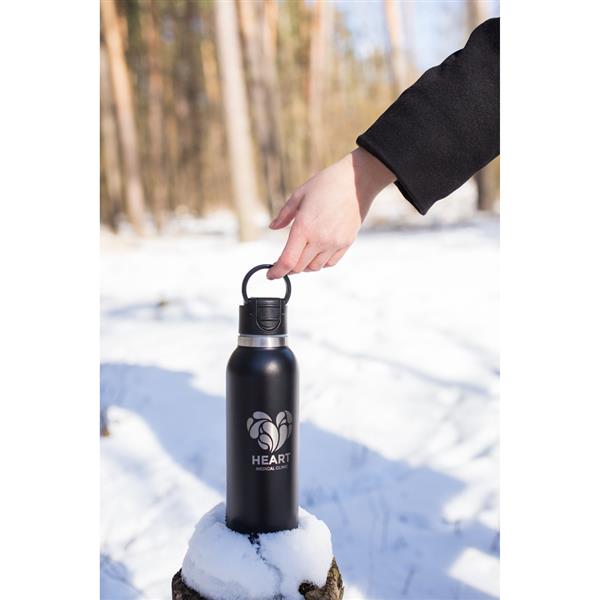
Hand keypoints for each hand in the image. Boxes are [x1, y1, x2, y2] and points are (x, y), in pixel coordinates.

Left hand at [267, 148, 394, 278]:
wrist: (357, 181)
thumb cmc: (327, 184)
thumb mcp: (299, 195)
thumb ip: (284, 215)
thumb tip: (273, 227)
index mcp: (304, 227)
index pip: (287, 261)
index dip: (277, 272)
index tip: (271, 275)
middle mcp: (319, 239)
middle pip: (299, 267)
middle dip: (288, 268)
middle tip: (283, 262)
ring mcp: (334, 243)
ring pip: (315, 267)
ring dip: (305, 265)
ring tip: (300, 255)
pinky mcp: (346, 243)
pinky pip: (330, 262)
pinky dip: (320, 263)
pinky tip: (316, 254)